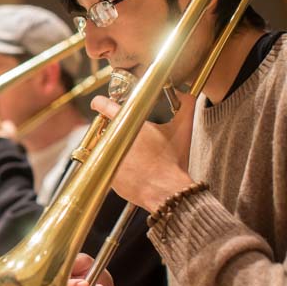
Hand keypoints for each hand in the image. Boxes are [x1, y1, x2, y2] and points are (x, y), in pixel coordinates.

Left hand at [91, 91, 194, 211]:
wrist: (167, 190)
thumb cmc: (173, 160)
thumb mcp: (182, 130)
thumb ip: (185, 107)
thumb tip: (187, 95)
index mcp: (129, 123)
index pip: (105, 106)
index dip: (100, 102)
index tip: (98, 103)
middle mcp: (114, 138)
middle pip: (103, 127)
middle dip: (111, 128)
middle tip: (122, 133)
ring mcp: (108, 157)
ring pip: (101, 146)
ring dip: (110, 146)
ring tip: (128, 153)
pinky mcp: (107, 173)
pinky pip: (105, 164)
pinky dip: (113, 164)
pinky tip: (128, 167)